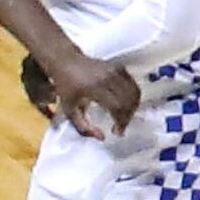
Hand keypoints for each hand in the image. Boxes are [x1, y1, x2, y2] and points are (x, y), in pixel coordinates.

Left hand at [24, 49, 139, 138]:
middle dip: (127, 117)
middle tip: (121, 127)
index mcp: (94, 87)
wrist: (66, 61)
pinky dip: (132, 97)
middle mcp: (107, 77)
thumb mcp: (69, 110)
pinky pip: (132, 84)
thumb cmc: (66, 87)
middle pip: (128, 100)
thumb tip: (102, 138)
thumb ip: (83, 127)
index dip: (121, 122)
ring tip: (123, 117)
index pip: (117, 106)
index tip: (116, 132)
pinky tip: (125, 105)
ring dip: (132, 108)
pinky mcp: (118, 67)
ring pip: (134, 92)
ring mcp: (114, 70)